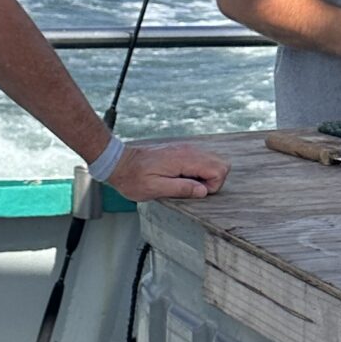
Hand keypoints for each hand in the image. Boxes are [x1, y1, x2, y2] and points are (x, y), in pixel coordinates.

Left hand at [107, 141, 229, 202]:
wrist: (119, 163)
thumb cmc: (133, 178)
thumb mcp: (155, 189)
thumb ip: (181, 188)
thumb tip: (203, 191)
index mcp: (183, 159)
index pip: (218, 169)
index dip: (212, 186)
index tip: (195, 191)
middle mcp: (187, 151)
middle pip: (221, 163)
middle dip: (214, 180)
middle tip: (192, 188)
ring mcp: (185, 150)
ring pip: (213, 161)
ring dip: (206, 176)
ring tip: (185, 183)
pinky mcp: (181, 152)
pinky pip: (201, 160)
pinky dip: (198, 171)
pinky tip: (181, 177)